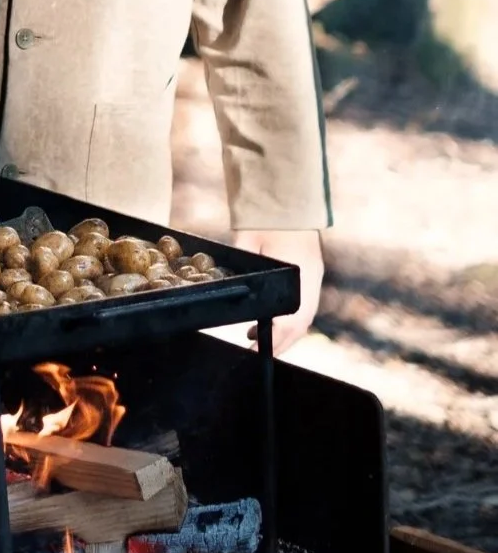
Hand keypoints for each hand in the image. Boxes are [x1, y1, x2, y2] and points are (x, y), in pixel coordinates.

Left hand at [232, 228, 323, 354]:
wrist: (286, 199)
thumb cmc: (265, 219)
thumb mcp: (250, 244)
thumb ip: (248, 269)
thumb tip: (238, 293)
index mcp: (301, 274)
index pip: (292, 318)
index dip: (276, 338)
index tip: (256, 348)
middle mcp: (312, 279)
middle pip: (301, 324)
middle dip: (280, 343)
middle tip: (255, 353)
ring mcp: (314, 277)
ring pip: (304, 317)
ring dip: (285, 333)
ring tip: (255, 340)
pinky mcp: (312, 273)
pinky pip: (304, 305)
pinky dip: (290, 319)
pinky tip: (270, 322)